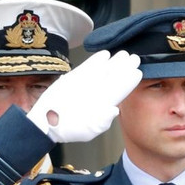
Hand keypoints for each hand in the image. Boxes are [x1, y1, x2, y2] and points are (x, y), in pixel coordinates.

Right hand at [25, 50, 141, 143]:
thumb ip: (102, 122)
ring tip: (124, 54)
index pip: (121, 91)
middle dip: (125, 68)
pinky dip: (96, 61)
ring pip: (104, 71)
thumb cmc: (68, 131)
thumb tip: (114, 111)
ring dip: (114, 62)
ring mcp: (86, 85)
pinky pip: (87, 68)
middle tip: (135, 58)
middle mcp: (97, 94)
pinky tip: (105, 54)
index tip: (138, 72)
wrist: (46, 124)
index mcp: (104, 105)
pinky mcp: (74, 79)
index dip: (129, 82)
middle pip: (115, 78)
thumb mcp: (87, 130)